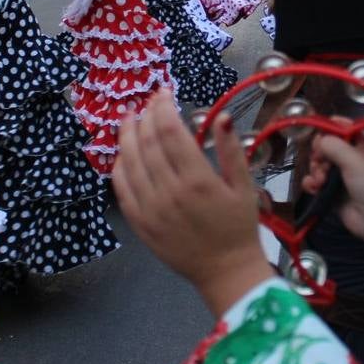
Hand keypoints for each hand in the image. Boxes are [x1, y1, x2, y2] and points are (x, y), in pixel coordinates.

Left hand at [114, 91, 272, 314]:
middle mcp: (169, 192)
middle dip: (146, 115)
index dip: (163, 107)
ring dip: (127, 135)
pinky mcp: (140, 224)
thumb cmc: (238, 226)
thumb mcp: (244, 186)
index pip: (171, 131)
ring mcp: (150, 209)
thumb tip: (223, 117)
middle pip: (148, 142)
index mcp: (197, 180)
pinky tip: (123, 153)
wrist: (225, 271)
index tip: (164, 92)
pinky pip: (122, 189)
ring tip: (129, 118)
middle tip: (148, 101)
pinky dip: (119, 166)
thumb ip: (230, 150)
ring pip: (130, 162)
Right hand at [301, 126, 363, 245]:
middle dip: (318, 154)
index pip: (337, 126)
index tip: (319, 140)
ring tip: (322, 181)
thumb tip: (317, 140)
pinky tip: (314, 188)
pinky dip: (311, 183)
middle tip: (322, 164)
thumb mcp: (354, 159)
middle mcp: (348, 155)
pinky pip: (314, 181)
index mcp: (358, 142)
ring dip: (315, 170)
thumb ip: (333, 145)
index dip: (325, 130)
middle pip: (322, 145)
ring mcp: (338, 174)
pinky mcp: (330, 190)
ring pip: (316, 163)